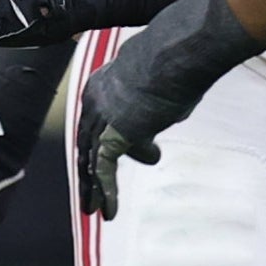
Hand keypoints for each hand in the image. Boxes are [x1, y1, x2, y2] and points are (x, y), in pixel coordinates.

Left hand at [74, 0, 264, 218]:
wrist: (175, 54)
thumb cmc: (178, 63)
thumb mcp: (163, 92)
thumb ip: (154, 117)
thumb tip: (153, 146)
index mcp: (102, 83)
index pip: (95, 120)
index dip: (99, 142)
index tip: (107, 159)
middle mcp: (94, 101)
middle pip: (86, 141)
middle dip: (87, 169)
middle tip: (88, 192)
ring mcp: (100, 117)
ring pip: (91, 159)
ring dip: (94, 188)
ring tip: (96, 211)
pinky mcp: (111, 134)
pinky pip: (104, 169)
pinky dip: (107, 191)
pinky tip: (110, 211)